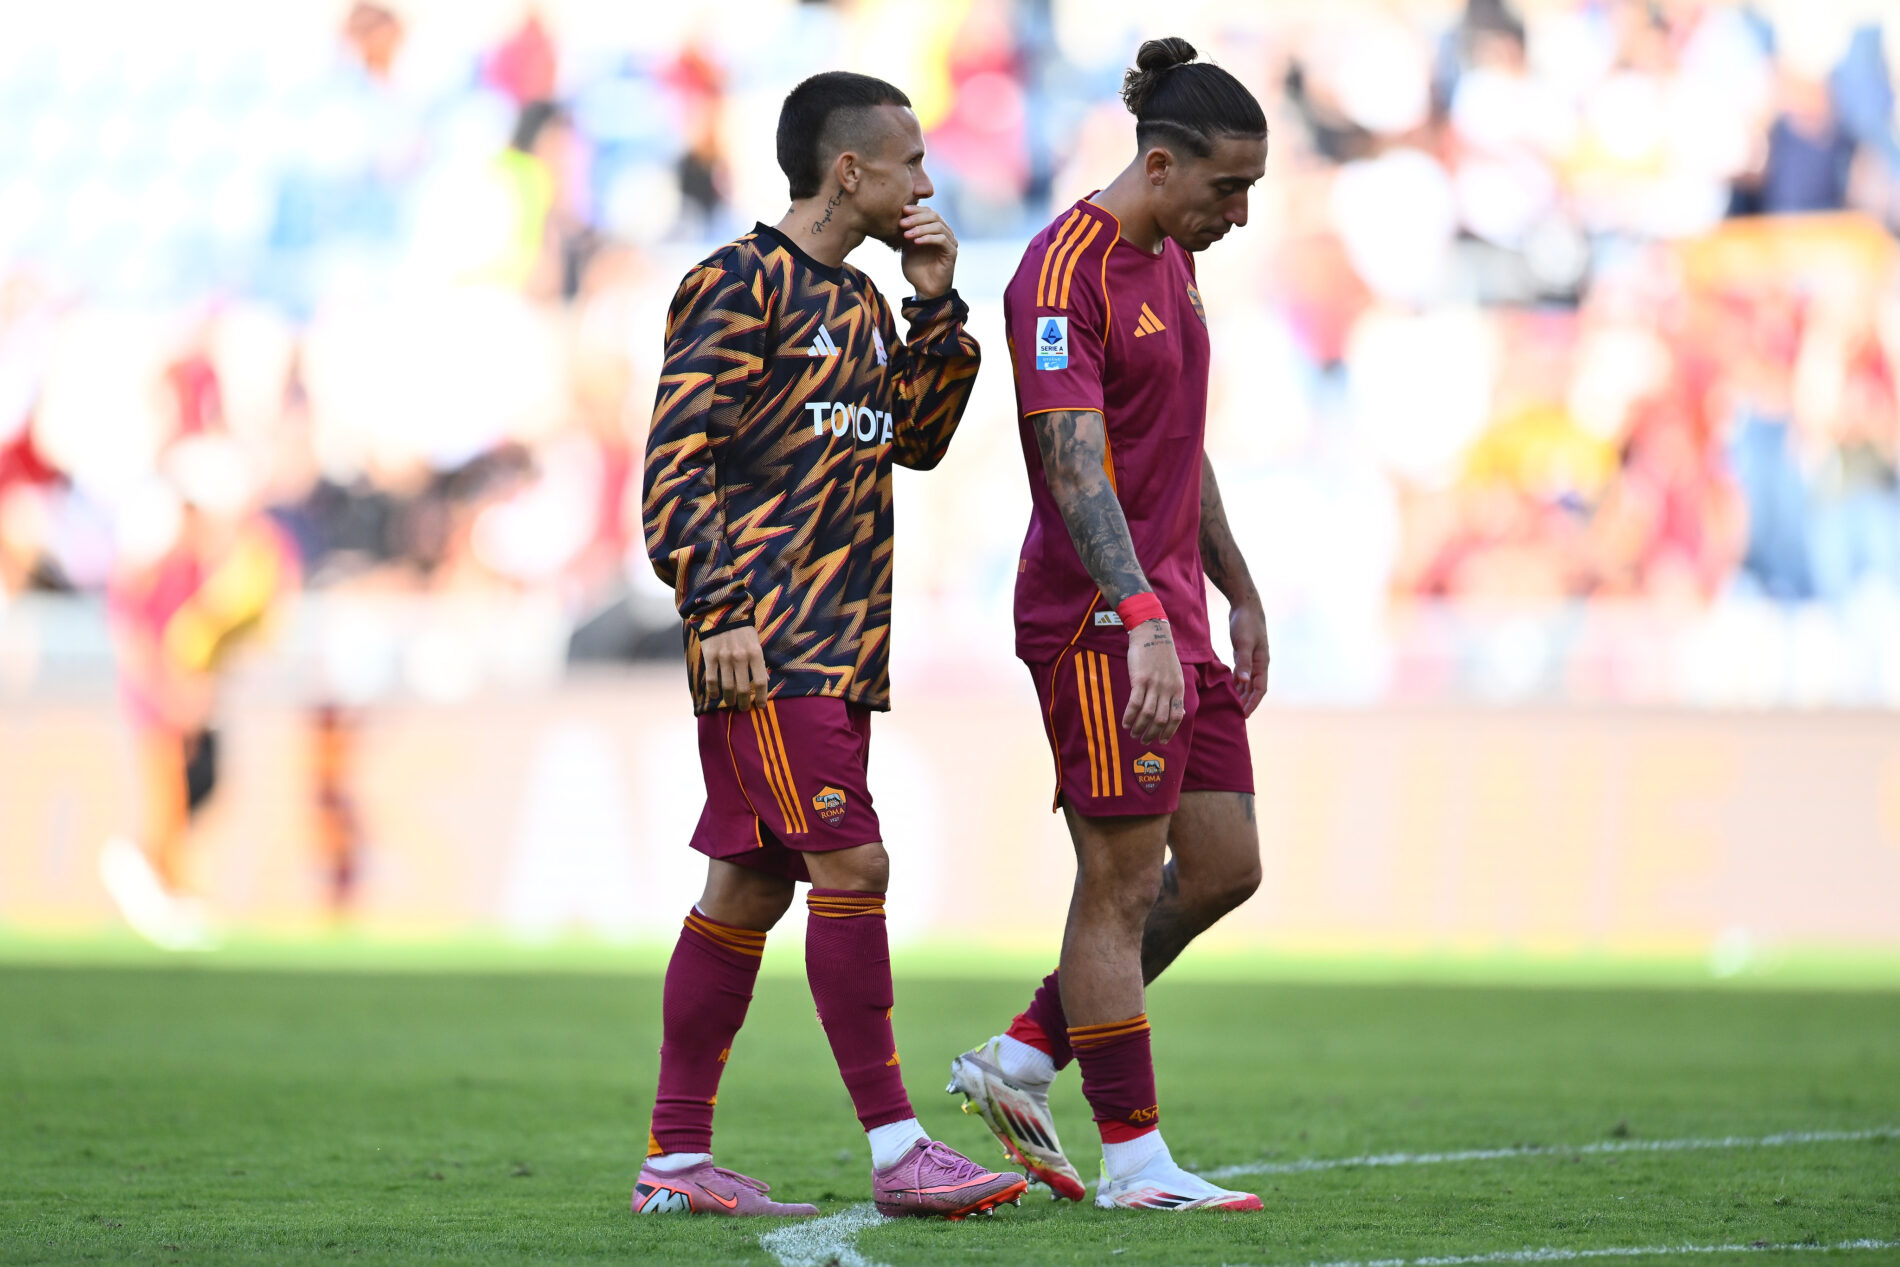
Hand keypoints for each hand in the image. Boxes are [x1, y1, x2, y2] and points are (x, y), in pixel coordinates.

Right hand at [701, 625, 767, 710]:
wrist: (721, 613)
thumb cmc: (742, 631)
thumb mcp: (756, 643)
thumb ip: (760, 662)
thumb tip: (766, 681)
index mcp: (755, 653)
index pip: (761, 681)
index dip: (761, 697)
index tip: (760, 706)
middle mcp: (740, 657)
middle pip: (744, 688)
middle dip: (744, 703)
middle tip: (743, 708)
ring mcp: (724, 657)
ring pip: (727, 687)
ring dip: (730, 699)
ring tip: (731, 703)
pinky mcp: (710, 656)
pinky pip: (712, 679)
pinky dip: (714, 691)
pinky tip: (716, 695)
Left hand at [899, 204, 956, 299]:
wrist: (925, 289)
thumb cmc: (916, 268)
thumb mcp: (908, 247)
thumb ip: (907, 231)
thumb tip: (899, 215)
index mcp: (935, 229)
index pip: (929, 212)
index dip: (916, 209)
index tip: (902, 210)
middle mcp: (945, 233)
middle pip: (934, 216)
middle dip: (916, 217)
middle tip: (902, 223)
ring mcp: (950, 242)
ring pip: (938, 226)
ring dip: (920, 228)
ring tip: (906, 235)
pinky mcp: (952, 252)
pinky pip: (942, 239)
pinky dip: (928, 238)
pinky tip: (915, 242)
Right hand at [1123, 619, 1184, 744]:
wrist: (1152, 633)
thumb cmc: (1162, 655)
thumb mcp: (1176, 674)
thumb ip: (1176, 693)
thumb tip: (1180, 711)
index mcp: (1178, 688)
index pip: (1177, 716)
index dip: (1169, 731)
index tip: (1162, 741)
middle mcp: (1168, 688)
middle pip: (1161, 719)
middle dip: (1153, 734)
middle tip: (1144, 741)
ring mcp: (1154, 684)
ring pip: (1148, 714)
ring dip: (1140, 728)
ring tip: (1133, 734)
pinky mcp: (1140, 679)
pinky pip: (1135, 703)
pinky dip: (1130, 716)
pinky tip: (1125, 723)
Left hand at [1228, 597, 1270, 716]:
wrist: (1246, 605)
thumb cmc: (1246, 623)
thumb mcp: (1243, 643)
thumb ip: (1243, 662)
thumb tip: (1243, 681)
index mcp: (1262, 663)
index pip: (1260, 689)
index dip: (1253, 703)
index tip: (1244, 715)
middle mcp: (1259, 663)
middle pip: (1254, 688)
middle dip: (1247, 702)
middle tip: (1236, 716)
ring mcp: (1252, 658)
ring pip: (1248, 682)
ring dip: (1241, 694)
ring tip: (1232, 706)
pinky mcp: (1243, 653)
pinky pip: (1241, 673)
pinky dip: (1236, 682)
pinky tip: (1229, 688)